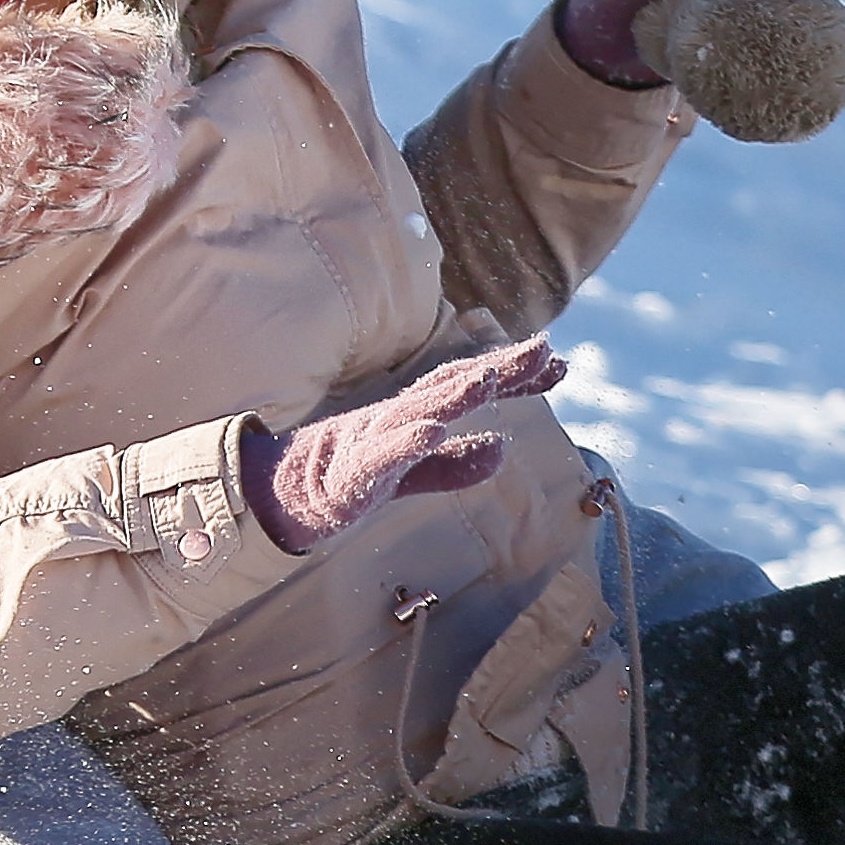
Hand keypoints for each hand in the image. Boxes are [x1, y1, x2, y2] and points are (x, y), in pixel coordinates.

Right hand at [238, 341, 567, 551]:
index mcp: (417, 414)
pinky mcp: (353, 472)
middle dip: (499, 369)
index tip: (560, 363)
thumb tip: (504, 449)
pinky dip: (406, 442)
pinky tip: (430, 431)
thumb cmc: (350, 475)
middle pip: (454, 386)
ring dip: (454, 394)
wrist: (284, 495)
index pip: (471, 386)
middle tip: (544, 349)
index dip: (516, 376)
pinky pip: (381, 455)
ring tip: (488, 378)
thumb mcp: (413, 472)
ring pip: (419, 412)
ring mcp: (375, 440)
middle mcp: (400, 417)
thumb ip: (457, 464)